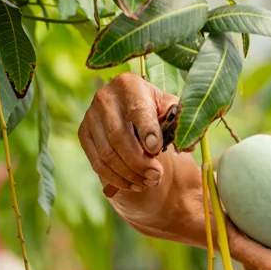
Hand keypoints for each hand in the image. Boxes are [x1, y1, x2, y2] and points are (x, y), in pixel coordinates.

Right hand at [79, 73, 204, 242]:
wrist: (130, 106)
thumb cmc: (155, 108)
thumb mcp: (170, 109)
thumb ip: (180, 123)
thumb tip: (186, 145)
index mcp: (129, 85)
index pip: (137, 111)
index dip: (147, 132)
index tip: (156, 150)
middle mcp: (105, 97)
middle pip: (119, 137)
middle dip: (139, 162)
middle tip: (156, 176)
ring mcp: (90, 116)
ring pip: (107, 154)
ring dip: (129, 174)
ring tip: (149, 183)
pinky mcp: (84, 134)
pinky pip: (97, 163)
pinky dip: (116, 178)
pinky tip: (133, 185)